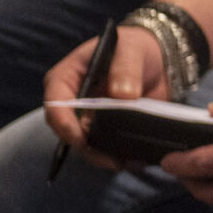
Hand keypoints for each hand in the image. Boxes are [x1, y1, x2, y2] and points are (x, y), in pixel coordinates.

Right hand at [42, 24, 170, 164]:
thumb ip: (126, 69)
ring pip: (86, 143)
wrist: (156, 58)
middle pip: (68, 130)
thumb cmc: (134, 47)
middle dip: (86, 147)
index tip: (81, 138)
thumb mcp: (131, 51)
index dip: (64, 123)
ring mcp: (87, 116)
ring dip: (102, 156)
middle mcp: (72, 101)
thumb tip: (123, 96)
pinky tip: (132, 161)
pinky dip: (116, 154)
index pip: (56, 103)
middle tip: (110, 160)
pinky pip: (105, 145)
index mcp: (67, 78)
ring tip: (123, 164)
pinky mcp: (105, 127)